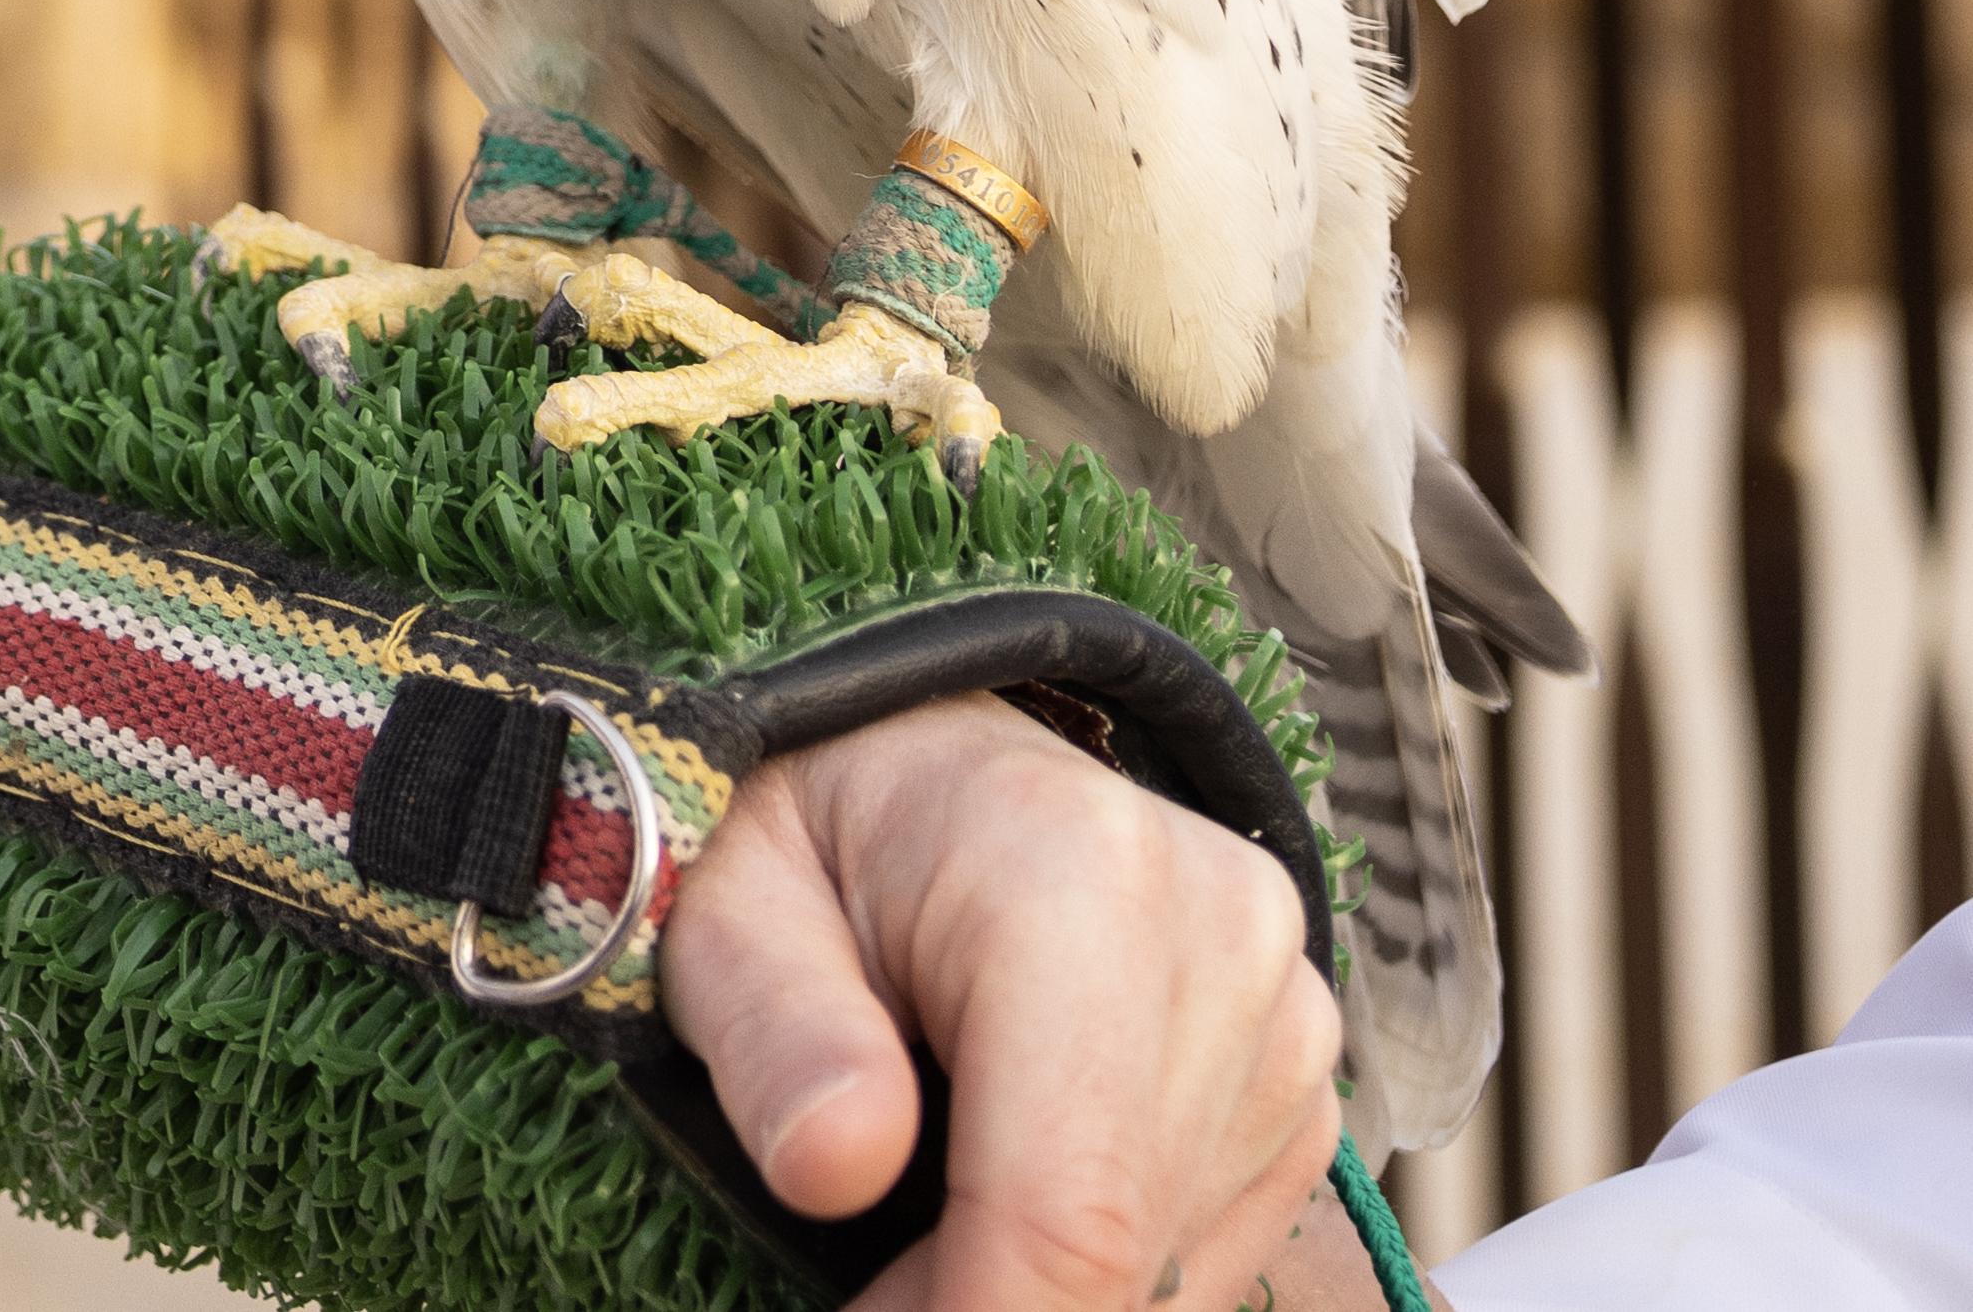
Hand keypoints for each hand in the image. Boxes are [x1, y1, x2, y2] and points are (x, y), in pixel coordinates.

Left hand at [664, 699, 1345, 1310]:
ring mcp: (1283, 1014)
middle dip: (983, 1309)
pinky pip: (1210, 1247)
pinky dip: (1102, 1272)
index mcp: (1074, 874)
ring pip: (1173, 1271)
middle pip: (1128, 1253)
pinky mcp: (1298, 1081)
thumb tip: (834, 1168)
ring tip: (913, 1233)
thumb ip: (773, 1032)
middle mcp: (1220, 937)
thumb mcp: (725, 905)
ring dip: (1038, 1293)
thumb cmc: (806, 832)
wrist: (923, 765)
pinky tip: (1000, 1209)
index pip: (1069, 1201)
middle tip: (864, 1297)